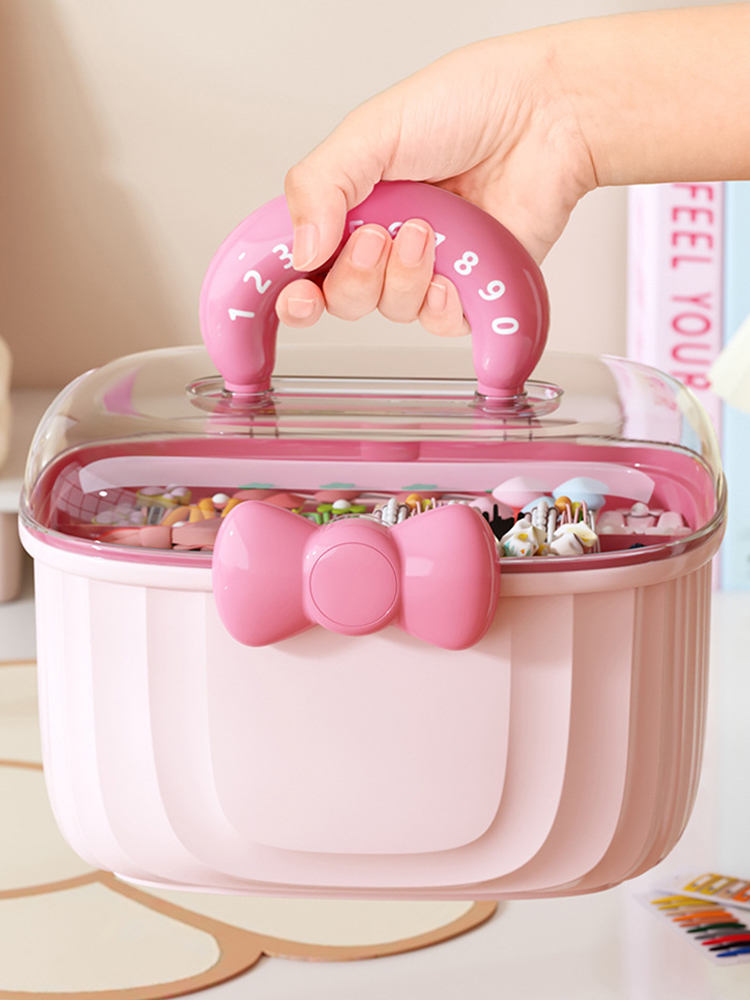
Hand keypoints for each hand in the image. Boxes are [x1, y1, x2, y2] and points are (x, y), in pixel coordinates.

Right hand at [275, 31, 597, 335]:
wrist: (545, 117)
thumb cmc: (469, 105)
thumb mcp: (372, 132)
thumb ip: (320, 186)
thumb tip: (300, 251)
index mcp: (352, 203)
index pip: (306, 264)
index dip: (295, 290)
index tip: (297, 293)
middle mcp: (385, 240)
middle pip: (344, 298)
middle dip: (354, 277)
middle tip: (376, 239)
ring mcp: (427, 267)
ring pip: (391, 309)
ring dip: (404, 277)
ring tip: (427, 230)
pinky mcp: (470, 289)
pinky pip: (439, 323)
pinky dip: (441, 303)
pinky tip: (452, 271)